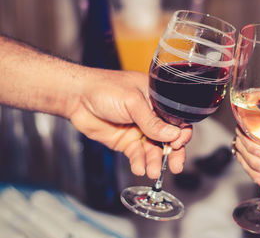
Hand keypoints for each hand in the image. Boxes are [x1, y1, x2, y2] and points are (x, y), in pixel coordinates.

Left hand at [68, 68, 191, 178]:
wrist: (77, 98)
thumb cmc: (104, 88)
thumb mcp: (132, 102)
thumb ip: (152, 121)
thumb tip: (173, 134)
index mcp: (157, 100)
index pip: (177, 118)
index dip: (181, 132)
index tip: (179, 143)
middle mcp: (151, 116)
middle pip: (169, 138)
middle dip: (173, 152)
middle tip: (176, 165)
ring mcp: (139, 130)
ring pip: (154, 149)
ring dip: (155, 161)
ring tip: (153, 171)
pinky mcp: (127, 142)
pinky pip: (137, 155)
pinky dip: (139, 162)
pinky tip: (139, 167)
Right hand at [233, 127, 259, 187]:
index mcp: (248, 121)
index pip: (247, 134)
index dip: (256, 146)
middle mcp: (241, 132)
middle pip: (243, 149)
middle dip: (257, 162)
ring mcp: (240, 144)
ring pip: (243, 159)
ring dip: (255, 172)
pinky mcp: (242, 155)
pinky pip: (245, 166)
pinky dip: (254, 175)